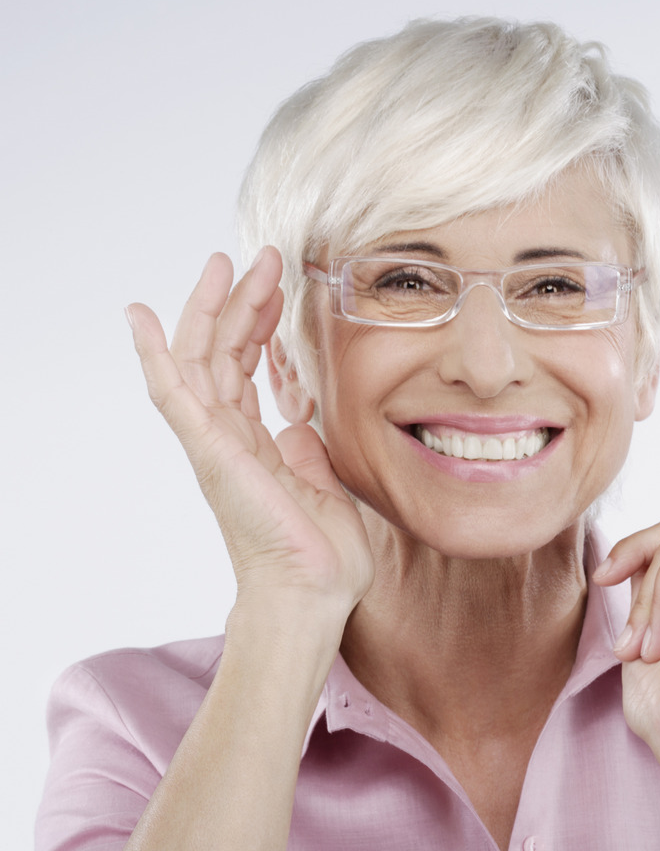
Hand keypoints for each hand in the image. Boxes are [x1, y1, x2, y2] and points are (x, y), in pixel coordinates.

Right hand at [126, 249, 373, 617]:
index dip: (258, 323)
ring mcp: (213, 441)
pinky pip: (173, 392)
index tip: (279, 287)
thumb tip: (302, 420)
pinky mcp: (208, 449)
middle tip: (262, 257)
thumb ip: (308, 448)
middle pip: (222, 352)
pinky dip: (155, 352)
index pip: (246, 367)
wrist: (312, 593)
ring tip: (229, 261)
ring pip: (200, 358)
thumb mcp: (325, 482)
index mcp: (255, 443)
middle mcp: (227, 437)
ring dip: (213, 307)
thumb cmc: (322, 554)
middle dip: (240, 301)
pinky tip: (143, 315)